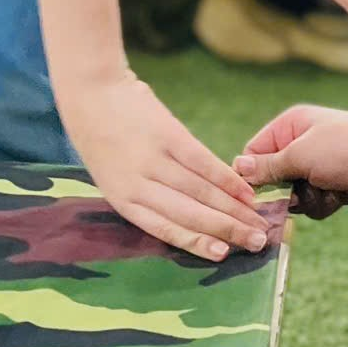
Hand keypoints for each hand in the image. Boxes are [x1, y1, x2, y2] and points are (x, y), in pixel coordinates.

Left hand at [61, 68, 268, 259]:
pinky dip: (227, 178)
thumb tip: (192, 215)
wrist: (91, 91)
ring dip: (234, 208)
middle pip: (190, 213)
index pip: (165, 229)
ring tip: (257, 220)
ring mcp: (153, 158)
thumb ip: (146, 195)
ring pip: (201, 191)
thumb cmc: (102, 138)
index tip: (224, 254)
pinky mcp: (168, 133)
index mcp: (122, 199)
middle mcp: (137, 183)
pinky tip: (245, 190)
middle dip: (227, 229)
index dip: (197, 242)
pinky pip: (203, 162)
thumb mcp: (113, 174)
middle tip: (256, 241)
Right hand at [235, 105, 347, 218]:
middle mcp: (303, 143)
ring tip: (325, 192)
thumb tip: (237, 167)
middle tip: (294, 197)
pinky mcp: (335, 185)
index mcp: (292, 125)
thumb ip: (268, 165)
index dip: (252, 174)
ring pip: (293, 194)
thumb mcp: (302, 155)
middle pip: (272, 177)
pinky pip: (313, 203)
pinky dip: (322, 205)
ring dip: (305, 201)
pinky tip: (339, 198)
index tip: (252, 194)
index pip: (255, 151)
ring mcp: (320, 165)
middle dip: (282, 192)